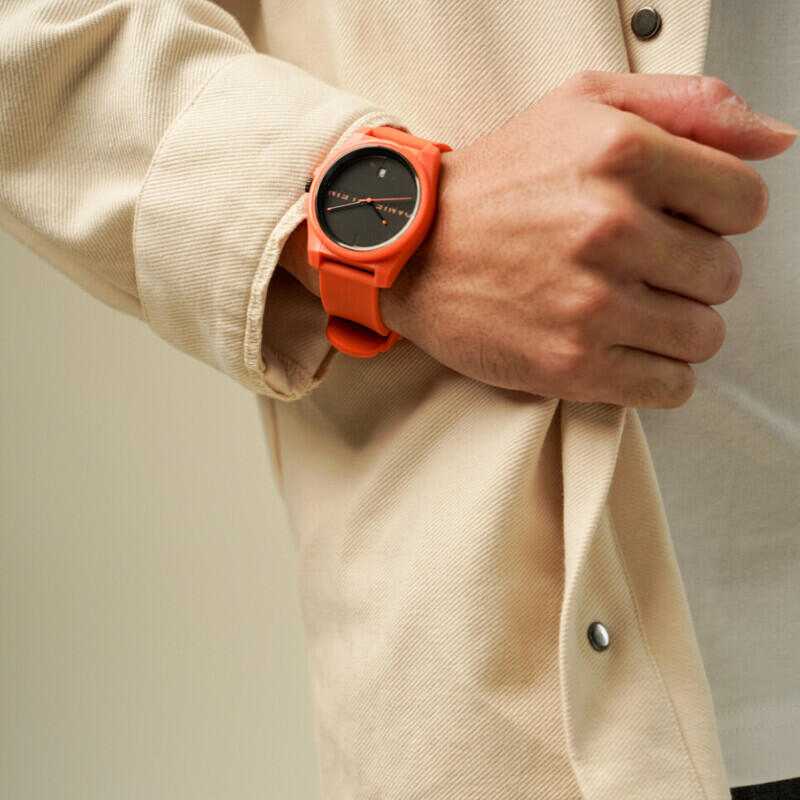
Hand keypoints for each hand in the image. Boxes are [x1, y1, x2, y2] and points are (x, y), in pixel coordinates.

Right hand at [380, 71, 797, 407]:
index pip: (745, 203)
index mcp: (623, 154)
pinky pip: (669, 388)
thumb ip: (688, 106)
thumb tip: (776, 140)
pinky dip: (657, 375)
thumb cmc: (494, 182)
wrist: (411, 249)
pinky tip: (621, 347)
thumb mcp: (582, 104)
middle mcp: (611, 228)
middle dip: (689, 274)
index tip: (680, 223)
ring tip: (626, 308)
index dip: (716, 217)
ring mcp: (591, 303)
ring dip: (674, 326)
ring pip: (703, 337)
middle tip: (639, 267)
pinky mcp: (571, 365)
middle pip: (724, 276)